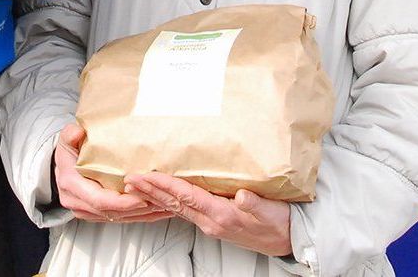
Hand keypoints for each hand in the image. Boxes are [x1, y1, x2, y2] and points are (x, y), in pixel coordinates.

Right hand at [53, 124, 171, 223]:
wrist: (61, 165)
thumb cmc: (68, 151)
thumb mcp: (67, 139)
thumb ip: (70, 135)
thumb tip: (77, 131)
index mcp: (71, 185)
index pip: (100, 200)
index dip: (122, 202)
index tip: (142, 197)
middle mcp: (77, 202)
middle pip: (111, 212)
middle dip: (137, 209)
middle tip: (160, 201)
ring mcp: (86, 211)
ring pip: (117, 218)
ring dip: (141, 215)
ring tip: (164, 206)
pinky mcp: (95, 214)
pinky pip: (119, 218)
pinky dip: (138, 216)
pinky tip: (156, 211)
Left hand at [124, 172, 291, 256]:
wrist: (288, 241)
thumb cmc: (280, 222)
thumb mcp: (272, 212)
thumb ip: (255, 204)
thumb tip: (241, 196)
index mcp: (221, 215)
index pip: (185, 197)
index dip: (164, 186)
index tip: (145, 176)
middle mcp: (211, 221)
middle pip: (174, 204)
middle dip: (150, 191)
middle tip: (129, 179)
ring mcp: (211, 224)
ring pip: (176, 208)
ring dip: (156, 196)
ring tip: (138, 186)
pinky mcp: (214, 223)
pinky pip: (185, 211)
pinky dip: (169, 202)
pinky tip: (162, 197)